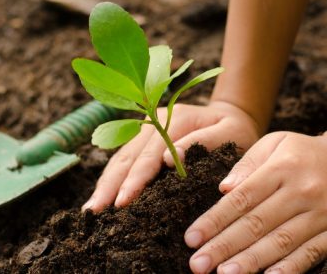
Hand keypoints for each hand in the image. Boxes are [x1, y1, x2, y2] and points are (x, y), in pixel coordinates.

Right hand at [82, 101, 259, 211]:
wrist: (230, 114)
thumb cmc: (235, 129)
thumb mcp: (231, 133)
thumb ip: (205, 142)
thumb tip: (170, 159)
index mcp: (175, 118)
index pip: (150, 154)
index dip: (135, 179)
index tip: (123, 201)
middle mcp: (154, 120)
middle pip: (127, 155)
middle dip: (111, 185)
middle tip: (95, 211)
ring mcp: (145, 127)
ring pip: (120, 157)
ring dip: (105, 183)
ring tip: (91, 208)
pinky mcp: (143, 137)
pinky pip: (123, 158)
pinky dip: (112, 177)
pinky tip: (102, 194)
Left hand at [185, 131, 326, 273]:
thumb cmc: (305, 153)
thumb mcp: (275, 143)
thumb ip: (248, 163)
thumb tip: (223, 189)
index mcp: (280, 168)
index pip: (241, 199)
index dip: (214, 220)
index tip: (191, 238)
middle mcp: (301, 191)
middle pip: (256, 223)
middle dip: (224, 246)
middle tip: (198, 265)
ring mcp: (323, 212)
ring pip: (281, 241)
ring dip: (250, 260)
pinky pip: (313, 252)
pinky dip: (291, 267)